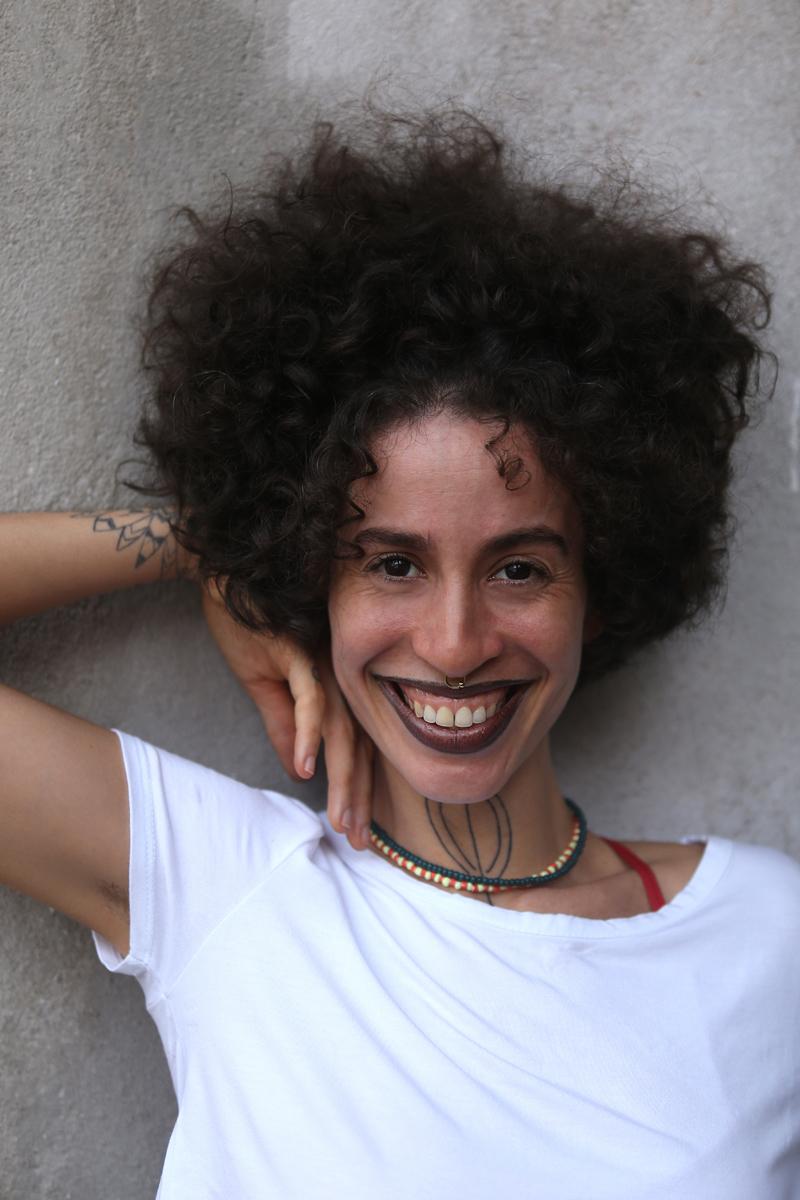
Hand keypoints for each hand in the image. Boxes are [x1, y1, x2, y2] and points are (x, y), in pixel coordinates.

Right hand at [201, 584, 372, 849]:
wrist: (224, 574)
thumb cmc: (249, 622)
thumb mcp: (263, 684)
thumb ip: (284, 725)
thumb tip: (301, 771)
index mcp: (334, 684)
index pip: (351, 744)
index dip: (357, 789)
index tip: (357, 832)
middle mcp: (337, 674)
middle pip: (355, 743)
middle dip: (358, 796)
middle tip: (361, 843)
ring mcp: (322, 660)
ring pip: (339, 727)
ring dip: (341, 776)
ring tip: (343, 819)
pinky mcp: (299, 647)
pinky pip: (309, 694)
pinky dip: (308, 731)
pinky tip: (307, 766)